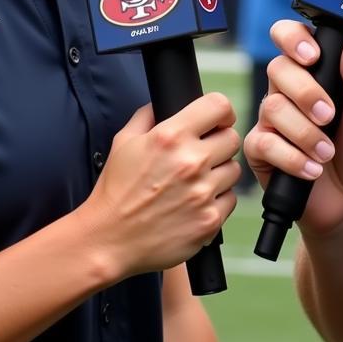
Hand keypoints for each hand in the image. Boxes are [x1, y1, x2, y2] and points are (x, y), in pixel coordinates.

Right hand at [81, 93, 240, 279]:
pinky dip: (217, 201)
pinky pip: (230, 199)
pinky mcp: (210, 220)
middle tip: (201, 155)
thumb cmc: (116, 192)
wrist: (109, 239)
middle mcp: (191, 162)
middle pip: (232, 138)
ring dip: (219, 173)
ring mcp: (203, 192)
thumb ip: (148, 115)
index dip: (221, 112)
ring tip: (195, 182)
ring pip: (233, 170)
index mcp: (171, 136)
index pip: (219, 105)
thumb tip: (164, 102)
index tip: (217, 120)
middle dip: (219, 143)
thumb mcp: (124, 140)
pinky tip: (195, 203)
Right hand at [243, 20, 342, 237]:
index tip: (312, 56)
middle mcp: (289, 91)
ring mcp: (272, 120)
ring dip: (306, 133)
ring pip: (273, 107)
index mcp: (315, 72)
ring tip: (327, 154)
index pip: (289, 37)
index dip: (293, 38)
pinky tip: (312, 170)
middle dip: (306, 92)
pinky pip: (263, 142)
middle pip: (278, 68)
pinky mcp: (261, 150)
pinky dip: (292, 158)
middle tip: (329, 116)